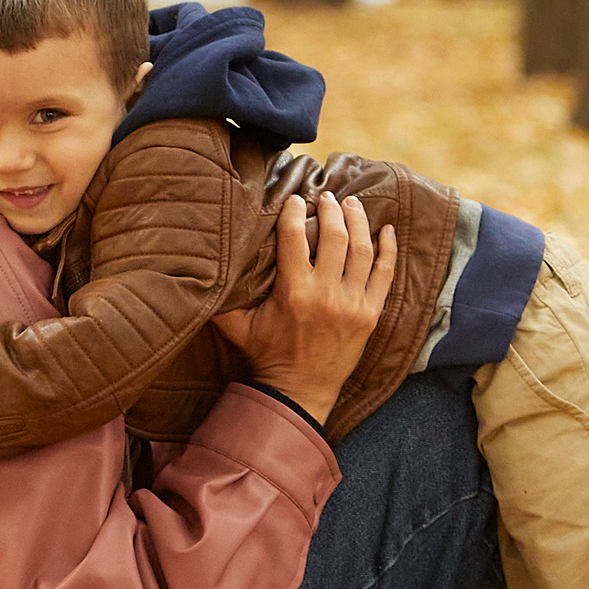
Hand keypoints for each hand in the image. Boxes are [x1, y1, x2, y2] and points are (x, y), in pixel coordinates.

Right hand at [213, 192, 396, 425]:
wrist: (301, 392)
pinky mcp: (371, 314)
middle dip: (331, 209)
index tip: (294, 199)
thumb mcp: (237, 326)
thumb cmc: (267, 355)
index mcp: (292, 291)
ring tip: (352, 204)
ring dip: (358, 221)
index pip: (294, 236)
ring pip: (362, 249)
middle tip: (326, 196)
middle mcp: (325, 293)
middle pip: (334, 235)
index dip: (294, 211)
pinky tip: (387, 229)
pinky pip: (385, 273)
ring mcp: (352, 304)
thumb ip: (223, 297)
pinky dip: (389, 248)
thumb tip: (200, 267)